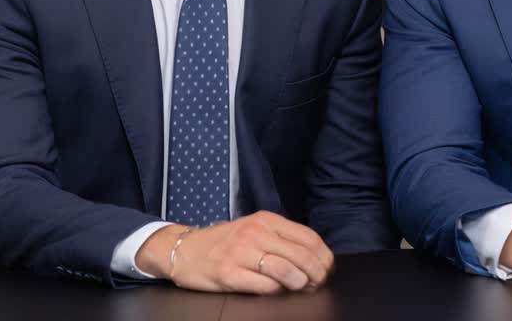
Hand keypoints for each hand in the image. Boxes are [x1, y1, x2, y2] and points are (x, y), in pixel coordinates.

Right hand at [136, 211, 334, 293]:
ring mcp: (240, 253)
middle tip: (317, 282)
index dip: (323, 256)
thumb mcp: (255, 229)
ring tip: (301, 287)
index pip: (308, 237)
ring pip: (286, 271)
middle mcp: (255, 233)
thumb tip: (314, 257)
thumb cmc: (225, 242)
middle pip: (301, 255)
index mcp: (266, 220)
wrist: (184, 249)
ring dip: (299, 284)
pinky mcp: (228, 273)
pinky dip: (276, 291)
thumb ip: (281, 238)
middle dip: (316, 273)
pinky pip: (263, 286)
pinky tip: (276, 290)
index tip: (327, 268)